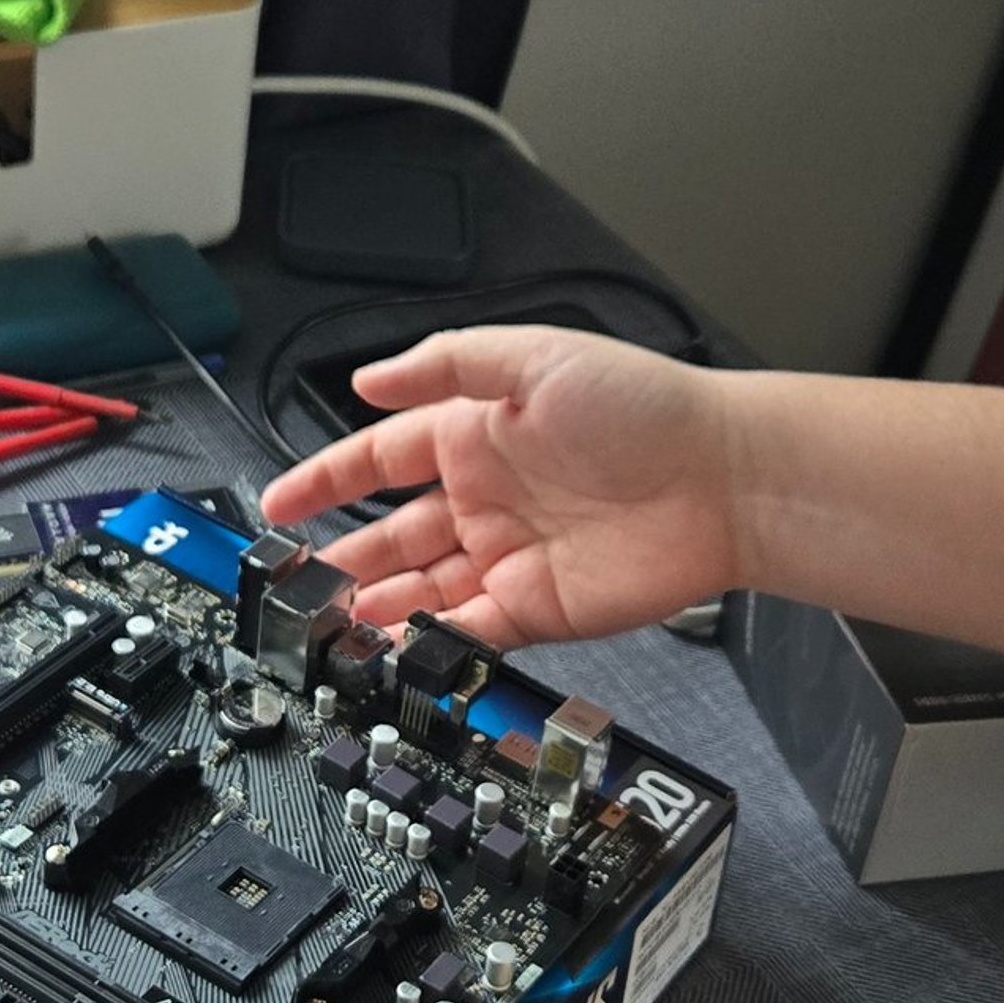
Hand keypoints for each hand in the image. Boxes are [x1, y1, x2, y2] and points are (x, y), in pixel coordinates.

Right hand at [259, 323, 737, 644]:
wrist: (723, 479)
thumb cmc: (645, 407)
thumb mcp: (533, 357)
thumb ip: (443, 367)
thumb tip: (366, 379)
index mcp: (476, 432)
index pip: (380, 458)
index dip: (325, 480)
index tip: (280, 503)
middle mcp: (487, 496)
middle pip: (393, 535)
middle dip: (342, 559)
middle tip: (297, 582)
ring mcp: (509, 555)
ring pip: (422, 589)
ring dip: (376, 605)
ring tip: (329, 621)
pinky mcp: (537, 608)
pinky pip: (468, 631)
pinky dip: (427, 642)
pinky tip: (390, 645)